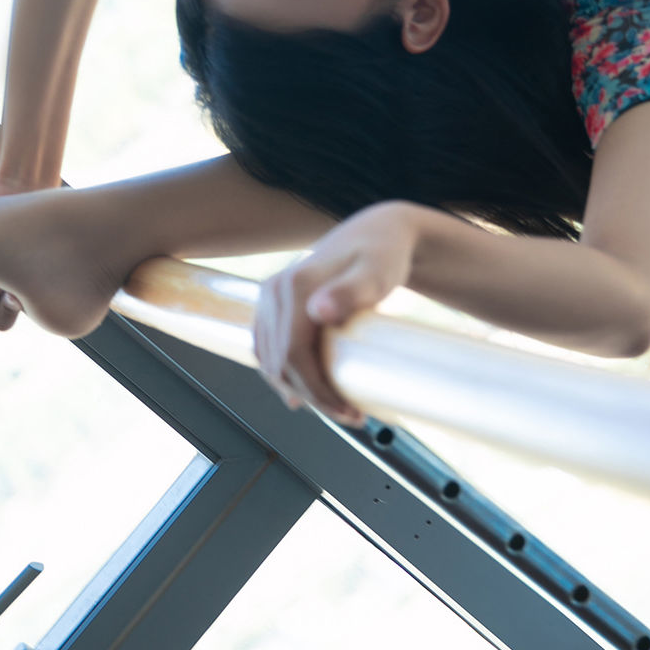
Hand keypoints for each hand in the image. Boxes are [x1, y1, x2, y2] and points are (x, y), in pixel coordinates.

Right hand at [253, 201, 419, 424]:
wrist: (377, 234)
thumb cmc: (383, 255)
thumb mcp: (375, 274)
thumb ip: (350, 291)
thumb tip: (318, 311)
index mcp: (293, 287)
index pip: (293, 355)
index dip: (317, 391)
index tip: (348, 411)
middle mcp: (274, 291)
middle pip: (280, 362)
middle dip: (312, 396)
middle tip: (349, 415)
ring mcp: (269, 298)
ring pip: (270, 359)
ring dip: (297, 389)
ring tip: (335, 407)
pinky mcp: (273, 304)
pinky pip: (267, 348)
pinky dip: (282, 374)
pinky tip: (299, 393)